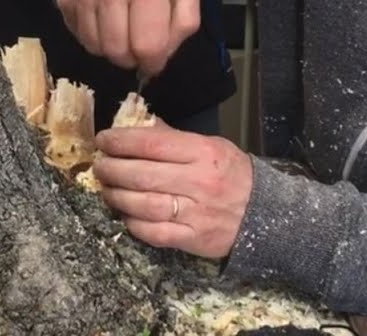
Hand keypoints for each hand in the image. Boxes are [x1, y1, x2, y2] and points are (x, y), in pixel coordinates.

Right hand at [56, 0, 200, 74]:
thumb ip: (186, 17)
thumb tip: (164, 55)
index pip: (148, 45)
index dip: (154, 62)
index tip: (155, 60)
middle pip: (118, 52)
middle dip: (132, 58)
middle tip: (138, 47)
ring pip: (95, 48)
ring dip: (112, 49)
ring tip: (122, 31)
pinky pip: (79, 35)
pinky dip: (94, 36)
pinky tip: (104, 19)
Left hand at [93, 124, 252, 258]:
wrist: (267, 214)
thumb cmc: (234, 174)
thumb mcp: (211, 146)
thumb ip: (175, 138)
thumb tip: (140, 126)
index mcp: (202, 152)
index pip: (152, 143)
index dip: (121, 141)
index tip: (103, 140)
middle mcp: (198, 181)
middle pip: (141, 174)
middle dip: (112, 168)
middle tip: (99, 165)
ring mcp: (195, 212)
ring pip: (142, 204)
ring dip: (117, 196)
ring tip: (107, 189)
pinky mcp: (193, 239)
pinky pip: (154, 233)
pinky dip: (134, 224)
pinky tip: (126, 215)